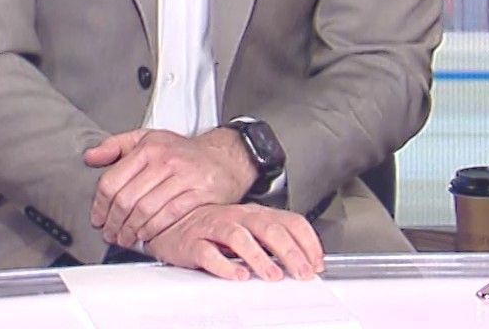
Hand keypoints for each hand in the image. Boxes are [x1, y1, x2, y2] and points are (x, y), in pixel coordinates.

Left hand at [83, 128, 256, 247]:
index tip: (98, 218)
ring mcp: (184, 177)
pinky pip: (169, 216)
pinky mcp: (200, 193)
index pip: (112, 181)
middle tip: (110, 234)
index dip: (99, 206)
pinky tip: (147, 235)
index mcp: (149, 148)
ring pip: (146, 210)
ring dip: (131, 231)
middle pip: (126, 199)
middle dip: (113, 223)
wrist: (226, 156)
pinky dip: (154, 230)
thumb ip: (116, 146)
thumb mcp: (148, 138)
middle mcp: (165, 161)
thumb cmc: (184, 152)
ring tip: (125, 238)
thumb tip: (90, 158)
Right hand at [147, 204, 324, 281]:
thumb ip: (273, 241)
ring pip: (240, 238)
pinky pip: (209, 253)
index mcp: (256, 213)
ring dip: (260, 258)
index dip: (307, 242)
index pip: (290, 221)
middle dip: (290, 252)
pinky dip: (225, 266)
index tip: (317, 262)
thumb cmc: (215, 229)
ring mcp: (215, 227)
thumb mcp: (249, 230)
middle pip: (269, 229)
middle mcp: (238, 217)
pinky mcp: (194, 243)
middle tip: (302, 272)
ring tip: (273, 276)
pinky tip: (237, 276)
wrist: (172, 224)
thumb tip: (303, 260)